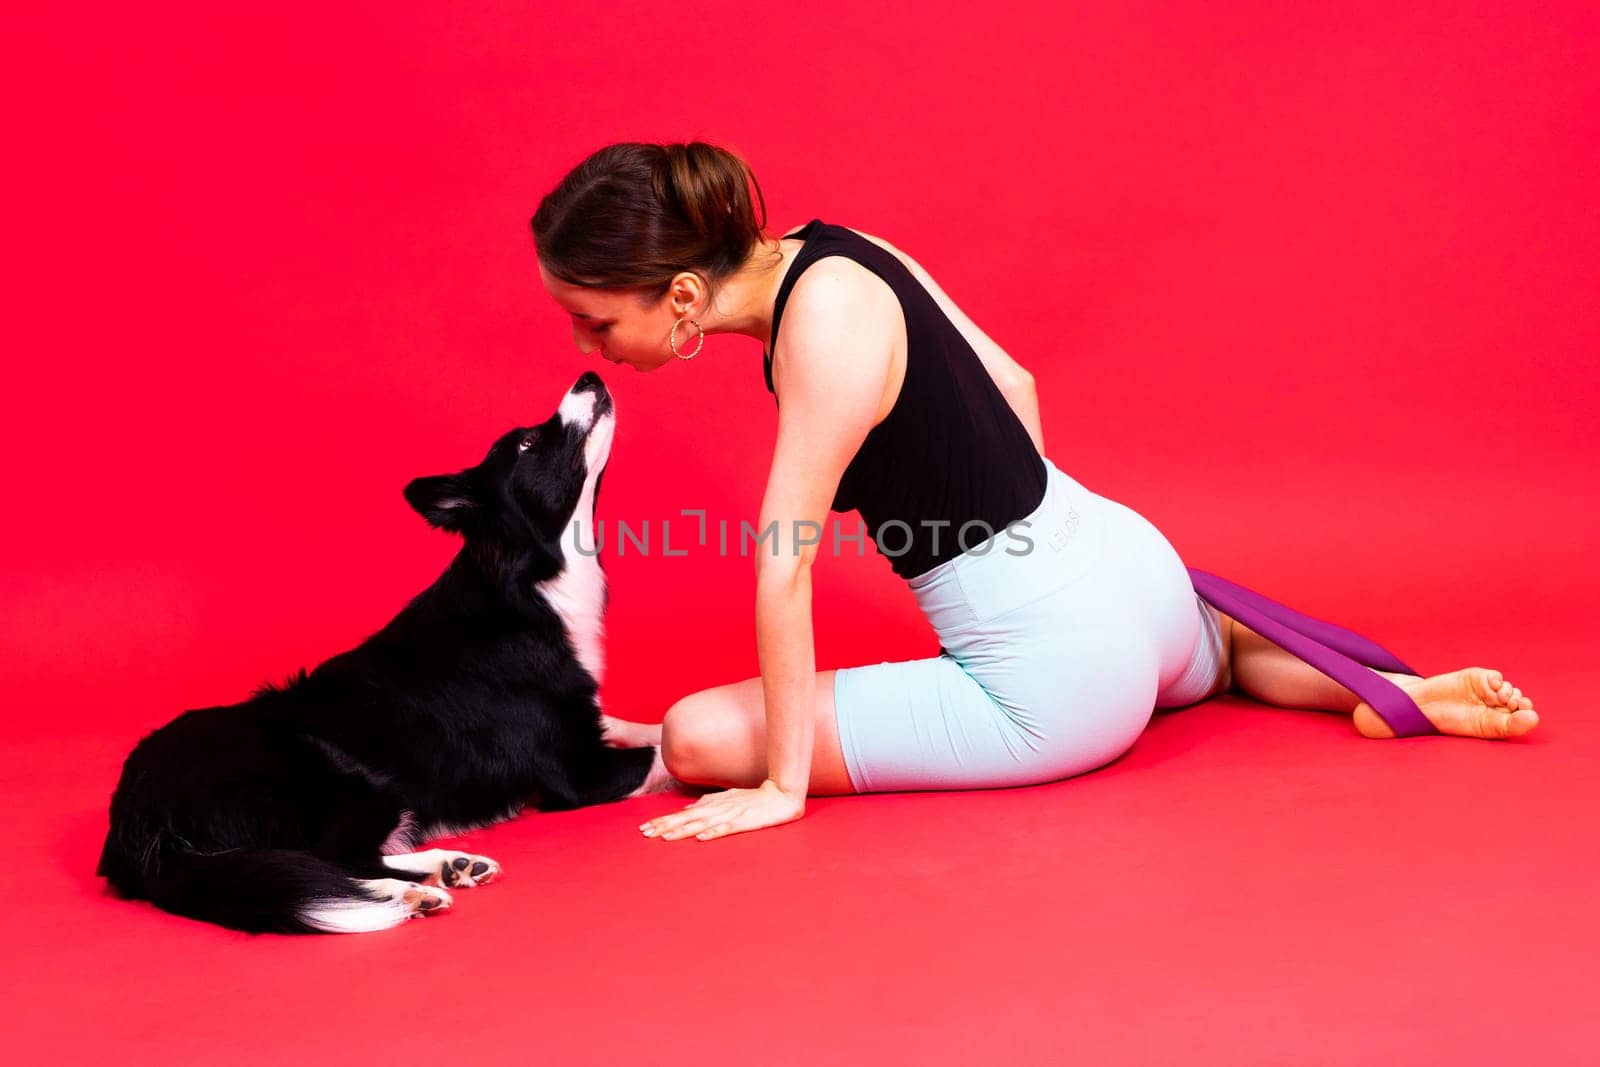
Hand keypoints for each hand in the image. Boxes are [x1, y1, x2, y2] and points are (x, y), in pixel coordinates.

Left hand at [639, 779, 804, 841]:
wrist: (781, 795)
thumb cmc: (753, 798)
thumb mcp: (727, 798)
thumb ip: (707, 803)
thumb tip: (686, 810)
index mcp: (712, 806)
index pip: (682, 815)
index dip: (663, 821)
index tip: (645, 829)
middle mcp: (717, 809)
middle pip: (687, 820)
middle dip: (666, 827)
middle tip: (646, 834)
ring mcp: (731, 815)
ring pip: (702, 824)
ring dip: (684, 830)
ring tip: (666, 837)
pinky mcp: (745, 821)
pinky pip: (727, 828)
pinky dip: (714, 832)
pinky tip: (702, 838)